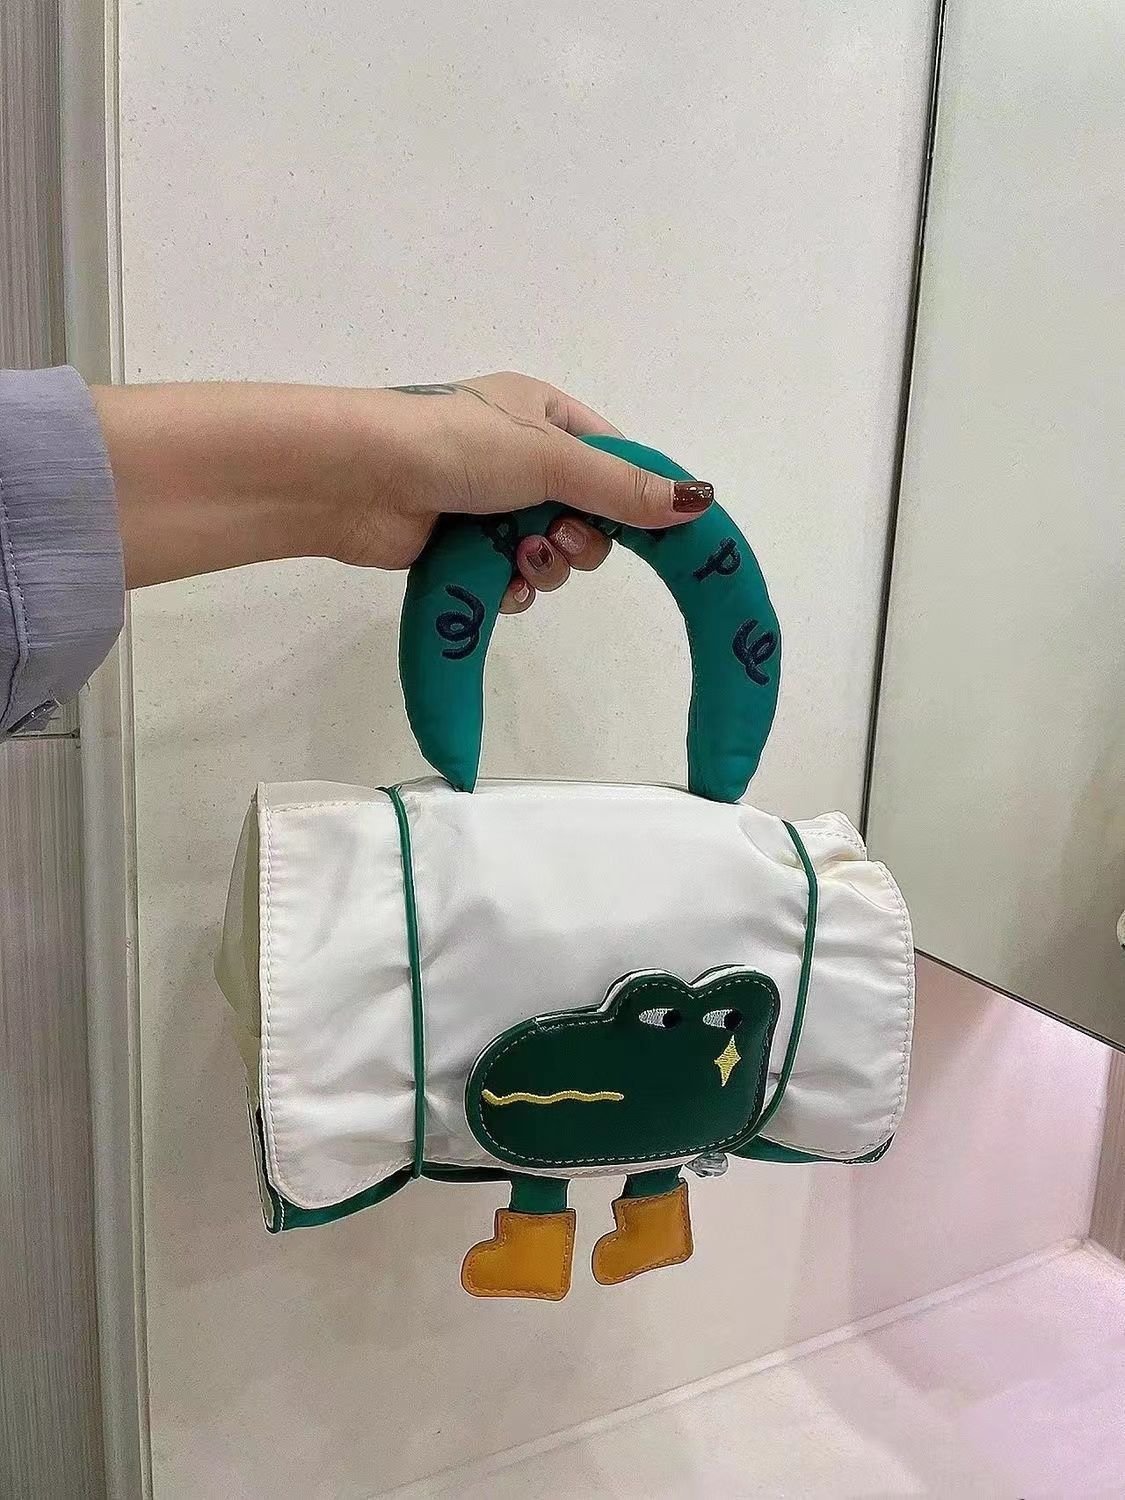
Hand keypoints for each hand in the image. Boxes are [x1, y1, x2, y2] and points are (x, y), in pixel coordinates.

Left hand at [92, 374, 713, 590]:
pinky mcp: (463, 549)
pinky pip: (514, 579)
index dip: (637, 498)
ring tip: (520, 560)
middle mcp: (521, 456)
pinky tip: (502, 585)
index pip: (616, 460)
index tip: (654, 531)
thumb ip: (622, 488)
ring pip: (553, 554)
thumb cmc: (451, 447)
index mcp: (545, 413)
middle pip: (590, 515)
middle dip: (583, 538)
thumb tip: (701, 503)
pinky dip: (515, 587)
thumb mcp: (549, 458)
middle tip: (564, 542)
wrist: (352, 480)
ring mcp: (490, 505)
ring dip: (547, 566)